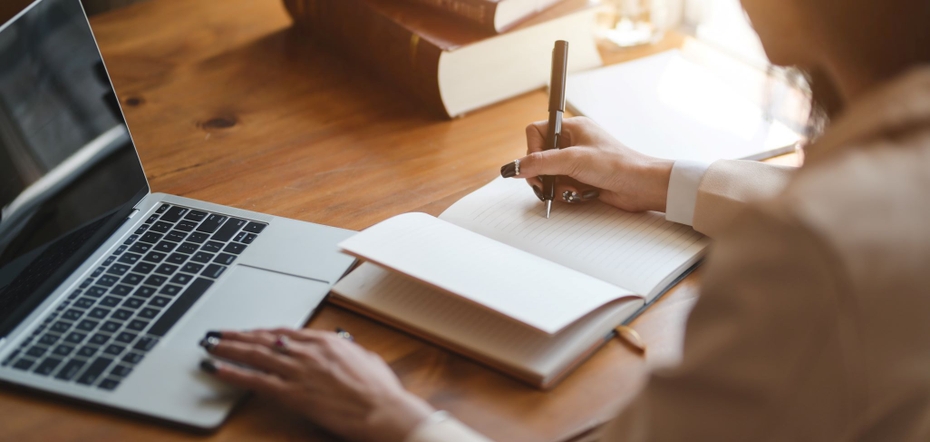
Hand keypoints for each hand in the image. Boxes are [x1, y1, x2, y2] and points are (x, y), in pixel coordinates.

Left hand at [199, 329, 433, 441]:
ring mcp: (298, 371)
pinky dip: (233, 372)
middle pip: (264, 339)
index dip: (262, 332)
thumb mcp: (365, 358)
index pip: (285, 333)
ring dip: (228, 349)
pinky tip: (217, 368)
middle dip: (238, 336)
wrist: (382, 410)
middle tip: (218, 333)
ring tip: (209, 346)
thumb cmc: (380, 390)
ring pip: (254, 355)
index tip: (249, 333)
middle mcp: (308, 351)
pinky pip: (255, 380)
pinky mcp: (291, 393)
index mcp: (326, 341)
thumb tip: (342, 347)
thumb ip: (347, 351)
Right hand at [501, 117, 673, 212]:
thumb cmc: (616, 165)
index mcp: (572, 128)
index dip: (532, 151)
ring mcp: (577, 162)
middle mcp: (573, 143)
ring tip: (572, 191)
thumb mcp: (573, 160)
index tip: (536, 166)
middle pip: (539, 157)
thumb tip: (513, 168)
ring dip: (557, 186)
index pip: (536, 132)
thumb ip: (540, 163)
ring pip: (549, 175)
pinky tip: (580, 195)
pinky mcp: (581, 179)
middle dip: (543, 175)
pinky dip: (566, 193)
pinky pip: (561, 186)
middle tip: (548, 187)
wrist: (641, 186)